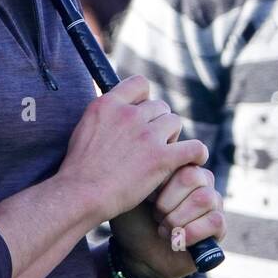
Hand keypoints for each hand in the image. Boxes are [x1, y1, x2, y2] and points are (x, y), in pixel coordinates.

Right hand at [57, 75, 207, 226]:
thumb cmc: (80, 168)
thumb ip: (105, 114)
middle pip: (160, 106)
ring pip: (175, 122)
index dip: (145, 98)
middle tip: (152, 143)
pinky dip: (197, 153)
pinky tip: (196, 159)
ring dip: (172, 136)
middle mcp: (129, 114)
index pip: (140, 84)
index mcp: (109, 104)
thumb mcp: (85, 126)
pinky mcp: (161, 158)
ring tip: (164, 153)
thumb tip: (116, 110)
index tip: (142, 114)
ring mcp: (146, 135)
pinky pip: (193, 147)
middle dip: (158, 122)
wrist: (82, 193)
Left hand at [109, 163, 224, 277]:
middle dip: (167, 201)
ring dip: (177, 219)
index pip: (179, 156)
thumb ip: (143, 169)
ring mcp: (212, 201)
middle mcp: (200, 180)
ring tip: (163, 229)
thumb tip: (157, 154)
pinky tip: (176, 239)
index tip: (147, 197)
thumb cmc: (132, 218)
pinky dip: (191, 233)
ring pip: (204, 198)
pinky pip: (215, 220)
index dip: (160, 180)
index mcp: (179, 165)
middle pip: (192, 176)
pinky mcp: (218, 225)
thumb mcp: (130, 191)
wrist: (136, 252)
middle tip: (155, 215)